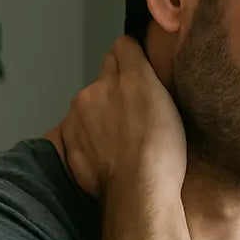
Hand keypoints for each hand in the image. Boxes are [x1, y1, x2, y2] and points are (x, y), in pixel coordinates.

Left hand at [59, 35, 187, 200]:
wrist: (138, 193)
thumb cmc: (164, 152)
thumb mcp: (170, 104)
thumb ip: (148, 76)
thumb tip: (135, 59)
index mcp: (128, 76)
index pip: (123, 47)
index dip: (132, 60)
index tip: (141, 77)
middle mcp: (97, 88)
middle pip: (104, 77)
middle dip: (115, 88)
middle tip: (133, 116)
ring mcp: (78, 116)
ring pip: (89, 104)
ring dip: (100, 114)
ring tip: (119, 141)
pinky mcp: (69, 141)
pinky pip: (77, 130)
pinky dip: (88, 138)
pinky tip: (105, 155)